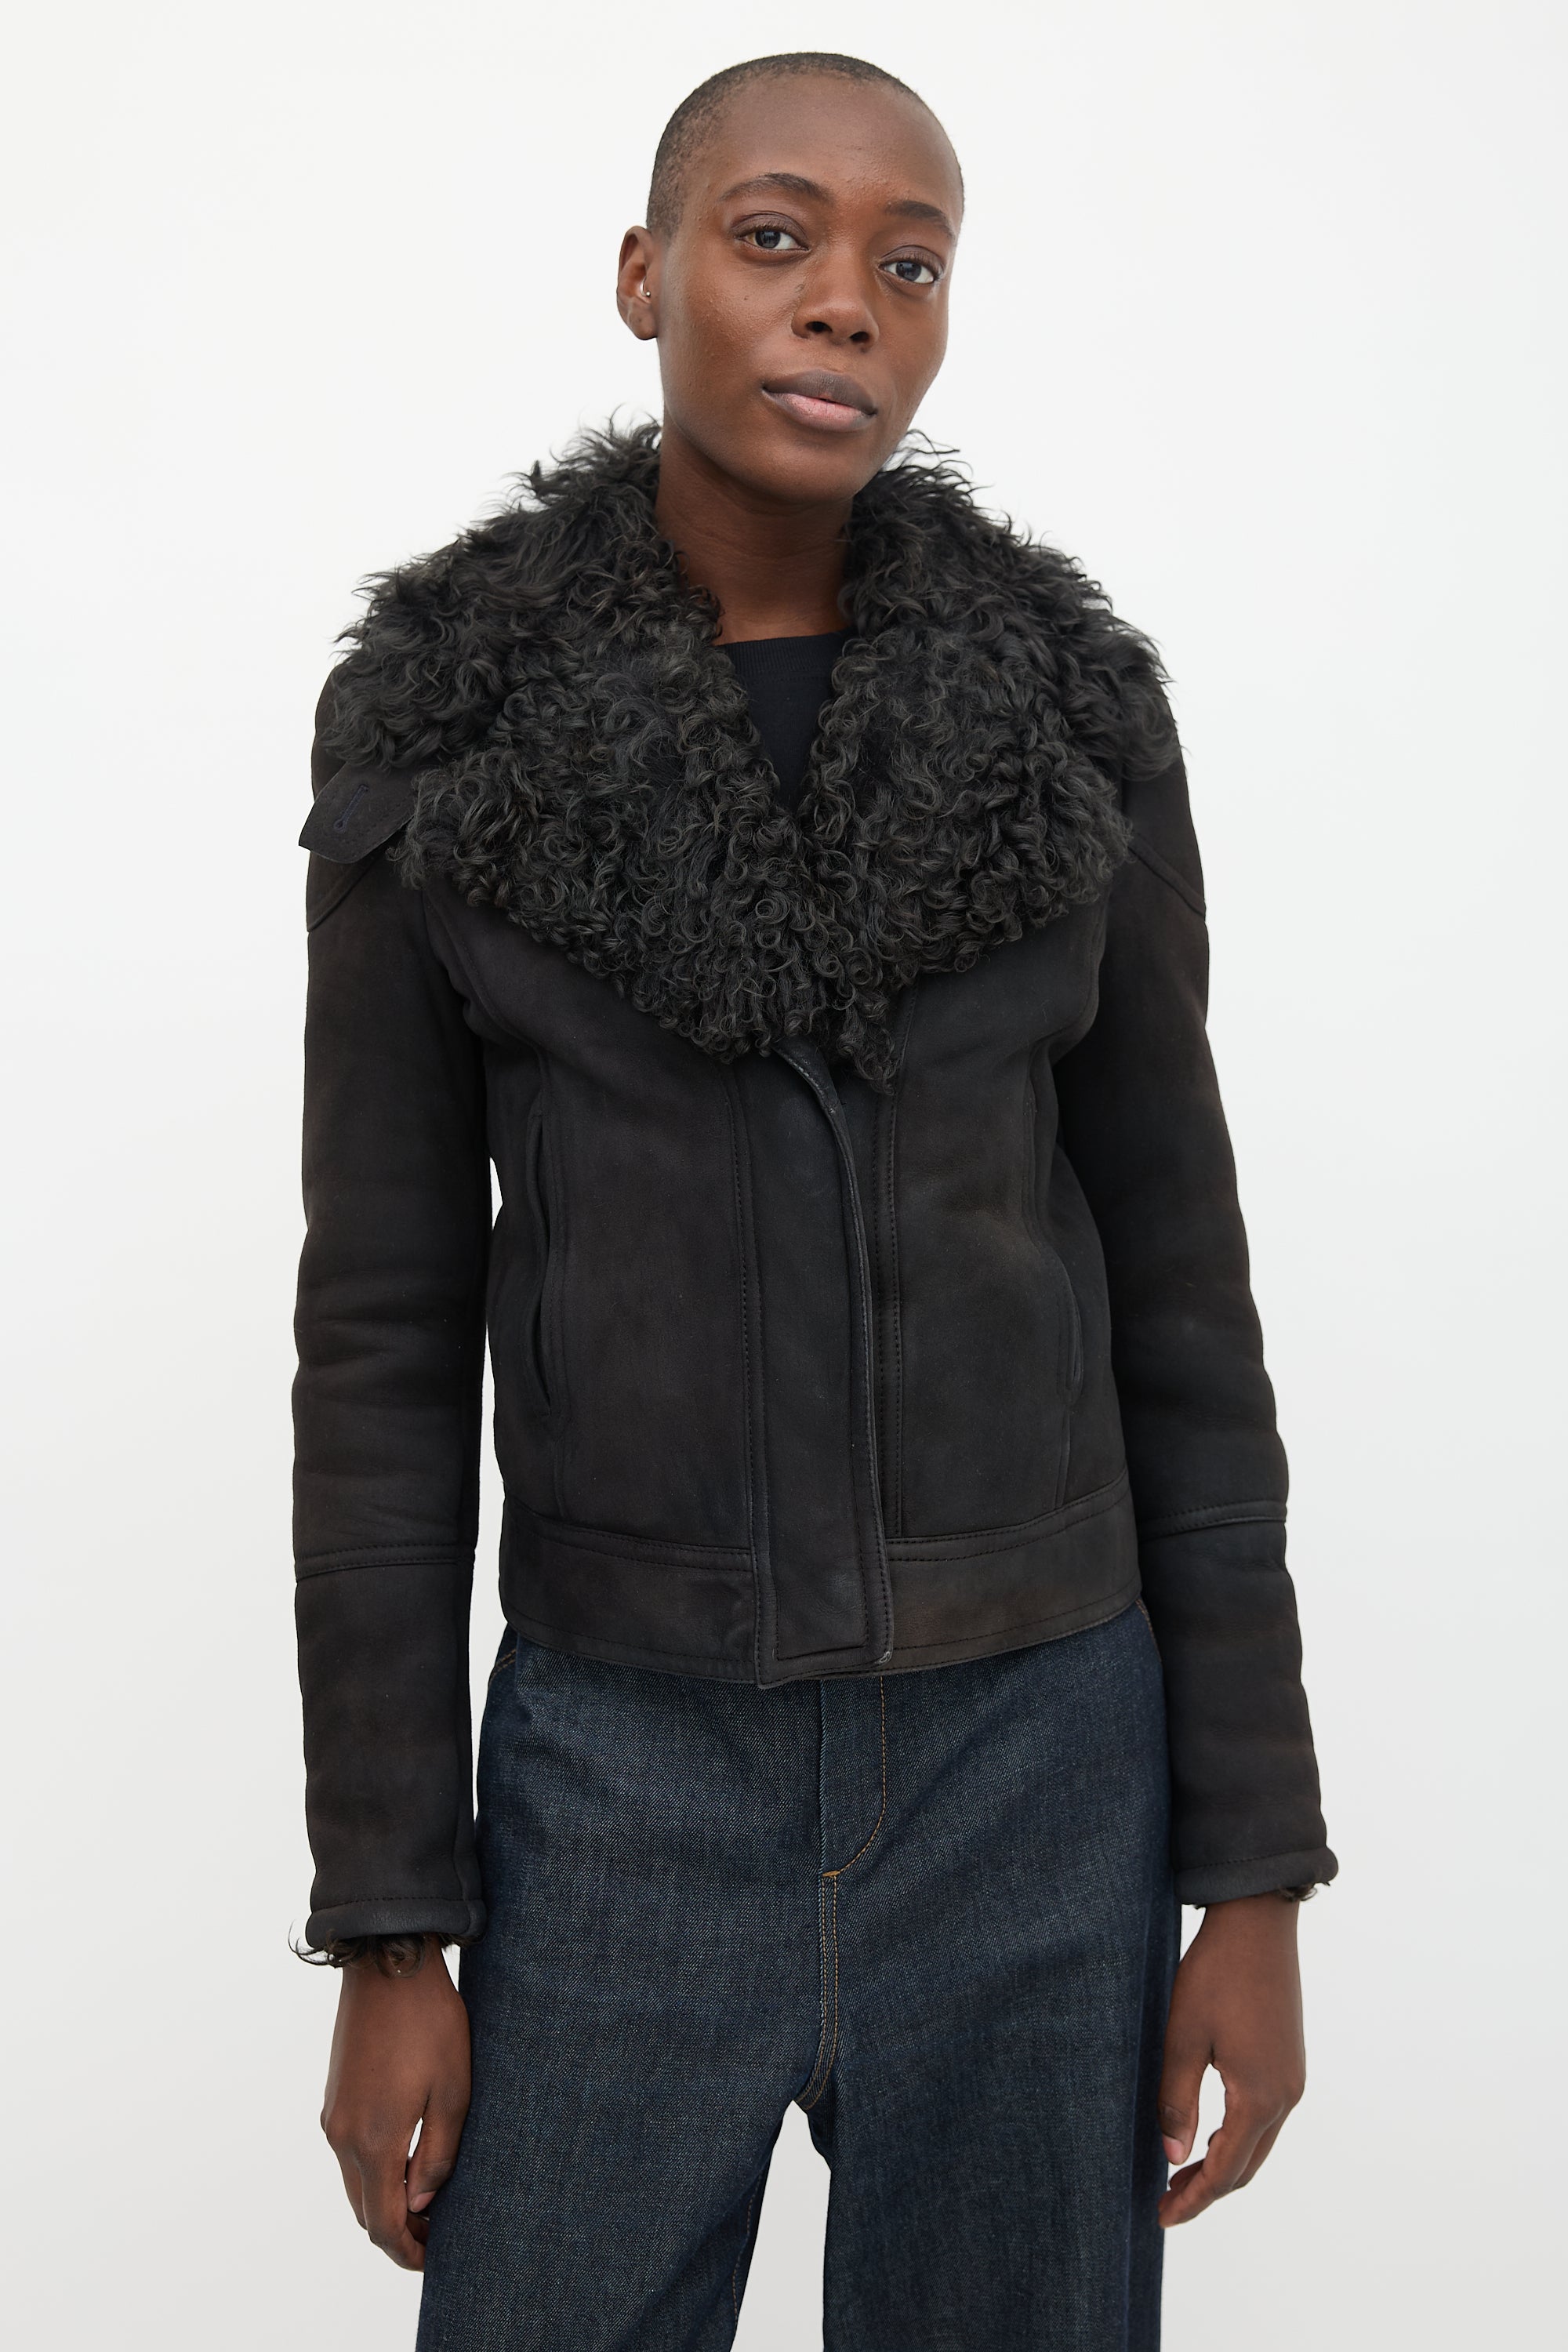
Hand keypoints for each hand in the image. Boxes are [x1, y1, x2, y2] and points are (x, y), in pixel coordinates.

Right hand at [320, 1940, 471, 2268]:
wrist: (388, 1965)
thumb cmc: (430, 2024)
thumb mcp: (454, 2091)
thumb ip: (438, 2156)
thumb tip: (420, 2203)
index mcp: (374, 2141)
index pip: (382, 2224)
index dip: (406, 2251)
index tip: (432, 2260)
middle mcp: (342, 2135)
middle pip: (363, 2210)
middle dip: (396, 2231)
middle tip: (436, 2236)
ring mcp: (333, 2116)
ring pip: (354, 2183)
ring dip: (384, 2201)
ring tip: (426, 2202)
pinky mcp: (334, 2097)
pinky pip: (349, 2153)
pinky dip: (373, 2172)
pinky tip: (406, 2161)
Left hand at [1157, 1894, 1305, 2226]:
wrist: (1258, 1924)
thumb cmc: (1214, 1975)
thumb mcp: (1183, 2036)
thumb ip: (1176, 2100)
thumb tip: (1171, 2157)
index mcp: (1259, 2096)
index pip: (1225, 2170)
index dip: (1193, 2199)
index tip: (1162, 2217)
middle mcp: (1285, 2095)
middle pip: (1246, 2166)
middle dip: (1207, 2190)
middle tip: (1165, 2203)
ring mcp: (1292, 2079)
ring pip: (1258, 2144)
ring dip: (1222, 2164)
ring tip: (1180, 2174)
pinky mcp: (1289, 2062)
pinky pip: (1265, 2118)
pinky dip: (1236, 2138)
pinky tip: (1208, 2134)